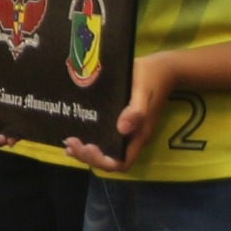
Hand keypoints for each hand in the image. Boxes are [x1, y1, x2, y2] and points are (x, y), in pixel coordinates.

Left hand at [63, 49, 185, 173]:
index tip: (86, 146)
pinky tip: (75, 132)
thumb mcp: (143, 91)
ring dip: (86, 151)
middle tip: (70, 142)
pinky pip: (105, 137)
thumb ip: (136, 111)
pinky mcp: (121, 121)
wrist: (162, 69)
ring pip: (106, 151)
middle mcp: (132, 137)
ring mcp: (127, 131)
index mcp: (139, 135)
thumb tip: (122, 129)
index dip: (102, 161)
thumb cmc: (151, 78)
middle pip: (110, 160)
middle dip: (88, 156)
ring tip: (68, 142)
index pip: (121, 162)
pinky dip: (89, 140)